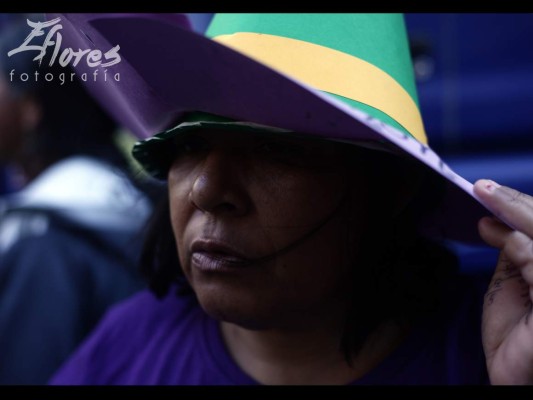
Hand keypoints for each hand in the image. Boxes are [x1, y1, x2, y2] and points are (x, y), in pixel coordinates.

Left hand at [474, 179, 532, 384]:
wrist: (513, 378)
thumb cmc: (516, 337)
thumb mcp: (512, 285)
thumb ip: (513, 253)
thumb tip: (494, 221)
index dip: (523, 206)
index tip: (490, 191)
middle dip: (518, 202)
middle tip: (484, 187)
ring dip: (515, 212)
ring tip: (485, 197)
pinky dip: (517, 243)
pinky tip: (492, 231)